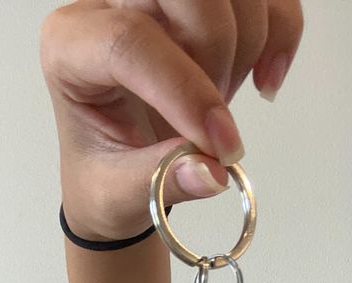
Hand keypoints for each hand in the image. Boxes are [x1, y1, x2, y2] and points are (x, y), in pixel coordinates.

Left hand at [40, 0, 302, 239]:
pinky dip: (280, 33)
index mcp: (71, 48)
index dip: (184, 90)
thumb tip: (212, 173)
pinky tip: (264, 79)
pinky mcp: (205, 2)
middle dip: (218, 52)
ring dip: (247, 47)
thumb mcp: (118, 194)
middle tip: (214, 118)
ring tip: (223, 102)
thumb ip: (162, 181)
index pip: (130, 41)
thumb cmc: (103, 178)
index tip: (218, 145)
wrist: (116, 173)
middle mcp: (110, 5)